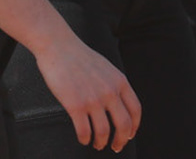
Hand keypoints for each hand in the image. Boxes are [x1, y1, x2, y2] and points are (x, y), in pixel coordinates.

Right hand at [36, 34, 141, 151]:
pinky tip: (84, 139)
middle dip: (121, 140)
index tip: (130, 135)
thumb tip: (118, 104)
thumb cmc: (80, 57)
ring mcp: (93, 99)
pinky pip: (84, 131)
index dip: (134, 126)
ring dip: (101, 142)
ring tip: (98, 145)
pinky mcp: (75, 105)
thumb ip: (114, 84)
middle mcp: (109, 91)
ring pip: (104, 131)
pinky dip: (85, 139)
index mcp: (119, 81)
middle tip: (116, 147)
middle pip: (124, 124)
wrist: (59, 48)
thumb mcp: (107, 68)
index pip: (135, 110)